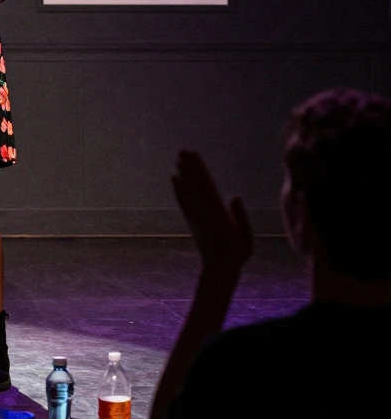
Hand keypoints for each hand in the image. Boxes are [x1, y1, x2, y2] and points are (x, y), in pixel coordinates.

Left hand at [171, 150, 252, 276]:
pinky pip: (183, 201)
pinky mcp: (192, 221)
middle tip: (183, 149)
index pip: (206, 186)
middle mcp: (203, 212)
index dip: (200, 169)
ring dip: (183, 173)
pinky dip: (177, 188)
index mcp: (217, 213)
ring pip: (187, 191)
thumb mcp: (245, 235)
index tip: (195, 155)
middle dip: (189, 166)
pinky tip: (174, 177)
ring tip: (178, 158)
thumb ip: (239, 216)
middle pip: (195, 185)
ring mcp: (195, 216)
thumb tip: (234, 196)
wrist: (219, 269)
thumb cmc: (237, 253)